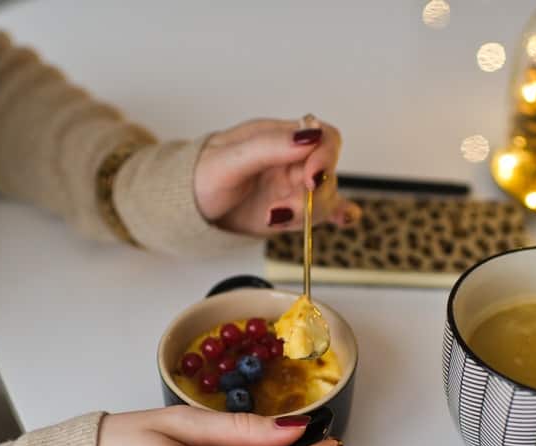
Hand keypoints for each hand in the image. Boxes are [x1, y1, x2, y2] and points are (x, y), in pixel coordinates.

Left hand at [193, 117, 362, 235]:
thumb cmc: (203, 175)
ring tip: (274, 218)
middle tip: (283, 208)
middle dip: (312, 195)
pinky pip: (326, 211)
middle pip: (328, 172)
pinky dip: (340, 215)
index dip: (325, 157)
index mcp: (280, 138)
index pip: (323, 137)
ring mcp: (294, 187)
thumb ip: (269, 146)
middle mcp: (293, 161)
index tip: (309, 178)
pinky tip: (345, 219)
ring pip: (325, 198)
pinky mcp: (293, 210)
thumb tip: (307, 136)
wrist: (189, 206)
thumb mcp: (229, 159)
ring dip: (308, 213)